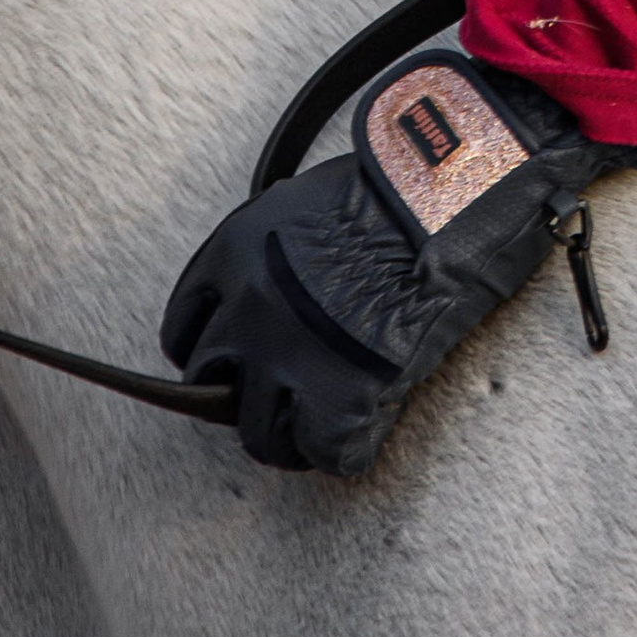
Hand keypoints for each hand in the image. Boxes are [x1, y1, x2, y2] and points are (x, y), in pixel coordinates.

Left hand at [160, 47, 636, 473]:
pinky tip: (368, 424)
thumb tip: (273, 301)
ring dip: (294, 429)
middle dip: (249, 390)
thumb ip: (274, 258)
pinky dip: (348, 446)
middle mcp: (246, 308)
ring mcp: (287, 358)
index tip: (241, 358)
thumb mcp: (303, 203)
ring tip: (329, 417)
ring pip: (260, 434)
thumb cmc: (399, 182)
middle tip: (291, 388)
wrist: (451, 190)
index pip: (185, 329)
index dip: (220, 348)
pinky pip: (324, 453)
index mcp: (232, 252)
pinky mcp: (338, 398)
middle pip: (216, 387)